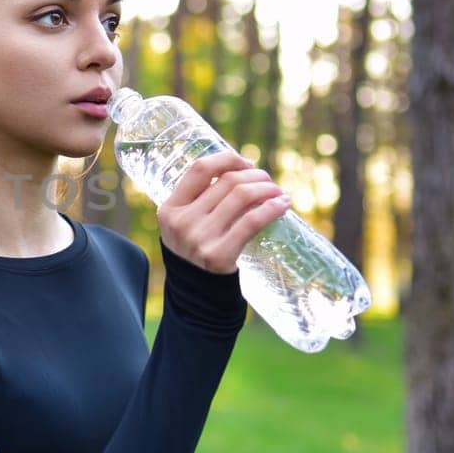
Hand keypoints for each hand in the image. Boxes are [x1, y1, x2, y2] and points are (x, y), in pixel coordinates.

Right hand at [157, 152, 288, 273]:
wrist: (197, 293)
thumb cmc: (196, 249)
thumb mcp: (185, 223)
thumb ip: (200, 199)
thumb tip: (241, 169)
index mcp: (170, 208)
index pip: (200, 169)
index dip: (228, 159)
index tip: (247, 163)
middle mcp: (182, 222)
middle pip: (227, 182)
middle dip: (255, 175)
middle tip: (268, 181)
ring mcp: (199, 239)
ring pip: (242, 197)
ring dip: (267, 189)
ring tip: (277, 192)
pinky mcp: (219, 255)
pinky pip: (252, 222)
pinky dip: (272, 209)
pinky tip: (283, 205)